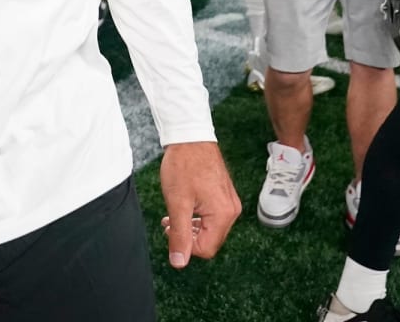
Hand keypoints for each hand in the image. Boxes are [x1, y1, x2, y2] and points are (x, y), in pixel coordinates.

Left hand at [158, 140, 240, 267]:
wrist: (189, 136)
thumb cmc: (183, 165)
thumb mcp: (177, 203)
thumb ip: (179, 235)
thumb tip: (179, 263)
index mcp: (223, 214)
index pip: (206, 249)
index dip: (186, 246)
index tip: (169, 230)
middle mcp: (232, 210)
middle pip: (210, 240)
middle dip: (188, 236)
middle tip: (167, 224)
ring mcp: (229, 201)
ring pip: (209, 228)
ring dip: (190, 227)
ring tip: (171, 218)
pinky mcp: (224, 194)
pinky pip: (212, 215)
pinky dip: (196, 216)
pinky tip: (182, 208)